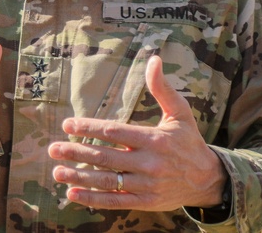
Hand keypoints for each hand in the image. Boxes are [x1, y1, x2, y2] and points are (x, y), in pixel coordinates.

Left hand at [47, 55, 226, 210]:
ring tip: (57, 172)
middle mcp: (148, 164)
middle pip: (106, 157)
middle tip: (53, 149)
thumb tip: (154, 59)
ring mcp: (146, 185)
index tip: (67, 125)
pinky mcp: (145, 202)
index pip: (115, 132)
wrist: (208, 180)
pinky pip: (115, 201)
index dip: (89, 128)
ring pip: (107, 181)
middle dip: (77, 153)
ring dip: (79, 177)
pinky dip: (93, 199)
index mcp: (154, 140)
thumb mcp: (180, 113)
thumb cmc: (189, 141)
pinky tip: (72, 194)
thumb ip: (162, 88)